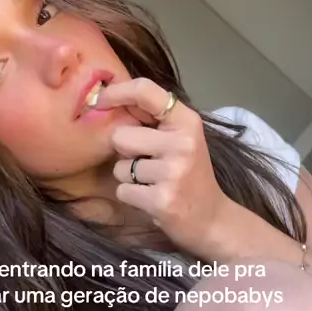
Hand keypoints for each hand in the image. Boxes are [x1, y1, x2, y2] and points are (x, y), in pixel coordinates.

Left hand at [94, 77, 227, 256]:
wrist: (212, 219)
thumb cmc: (190, 174)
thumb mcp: (180, 138)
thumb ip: (151, 119)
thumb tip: (106, 98)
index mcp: (187, 121)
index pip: (145, 91)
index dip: (116, 92)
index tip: (99, 100)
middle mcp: (182, 143)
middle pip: (120, 136)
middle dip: (125, 151)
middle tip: (148, 163)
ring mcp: (173, 172)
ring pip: (119, 167)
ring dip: (129, 177)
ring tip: (154, 183)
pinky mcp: (162, 200)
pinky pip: (123, 190)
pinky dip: (131, 196)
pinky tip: (152, 198)